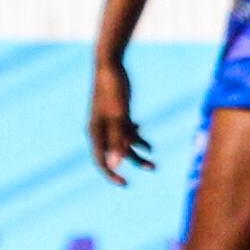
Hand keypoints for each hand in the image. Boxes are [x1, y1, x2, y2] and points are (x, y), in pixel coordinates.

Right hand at [89, 58, 152, 184]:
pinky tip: (146, 140)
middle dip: (134, 162)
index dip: (112, 174)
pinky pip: (125, 131)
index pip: (101, 160)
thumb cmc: (113, 91)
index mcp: (96, 132)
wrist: (109, 66)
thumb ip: (117, 141)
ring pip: (122, 142)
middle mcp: (99, 129)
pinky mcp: (115, 113)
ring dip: (137, 151)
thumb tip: (115, 165)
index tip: (125, 184)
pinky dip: (136, 137)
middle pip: (115, 153)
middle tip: (153, 168)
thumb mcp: (119, 117)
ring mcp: (107, 122)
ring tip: (154, 157)